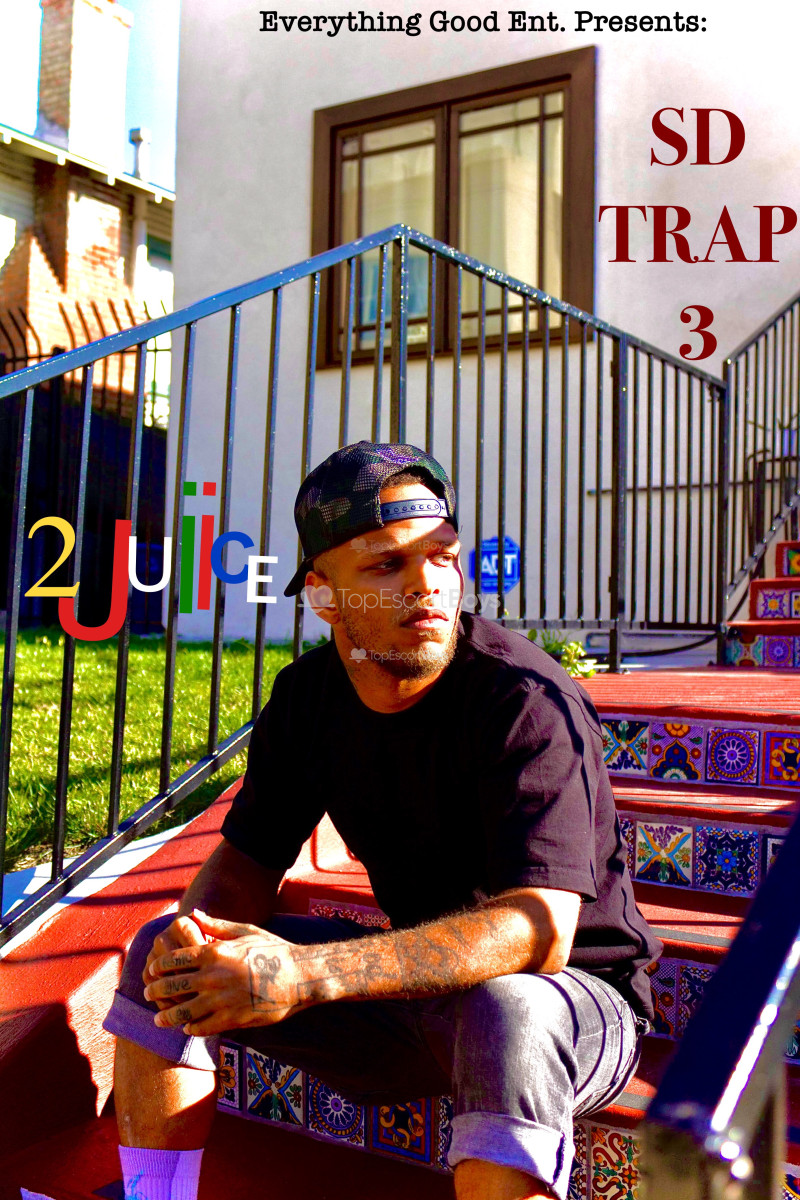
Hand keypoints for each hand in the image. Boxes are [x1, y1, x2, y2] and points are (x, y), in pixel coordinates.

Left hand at [143, 910, 306, 1035]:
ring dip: (167, 1016)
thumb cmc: (273, 949)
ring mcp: (221, 1000)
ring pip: (183, 1011)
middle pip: (173, 986)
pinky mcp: (231, 1019)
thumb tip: (194, 914)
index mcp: (214, 952)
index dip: (159, 965)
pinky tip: (187, 1028)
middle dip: (156, 991)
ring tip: (158, 1020)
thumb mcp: (245, 931)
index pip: (174, 959)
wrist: (299, 977)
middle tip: (148, 993)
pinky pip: (202, 1027)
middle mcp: (213, 976)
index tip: (152, 970)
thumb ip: (216, 925)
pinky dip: (191, 1028)